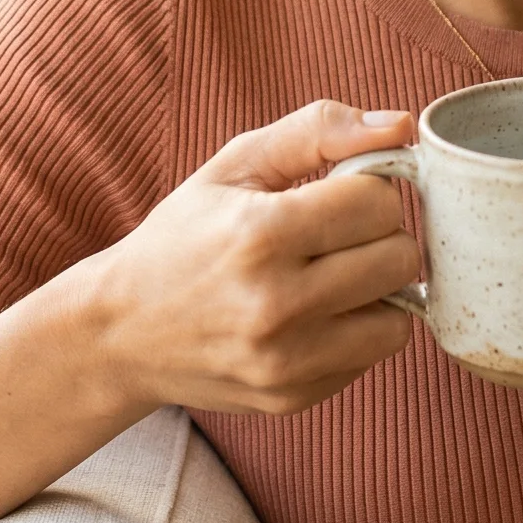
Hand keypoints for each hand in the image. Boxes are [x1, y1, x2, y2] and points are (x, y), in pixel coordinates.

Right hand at [88, 100, 420, 418]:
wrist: (120, 331)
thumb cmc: (184, 236)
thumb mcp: (236, 165)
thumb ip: (319, 131)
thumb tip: (402, 126)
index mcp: (261, 234)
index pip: (378, 202)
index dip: (365, 189)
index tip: (335, 194)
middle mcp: (276, 304)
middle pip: (399, 258)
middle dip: (377, 236)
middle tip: (335, 235)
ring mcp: (286, 361)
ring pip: (399, 315)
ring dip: (375, 289)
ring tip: (330, 274)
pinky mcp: (294, 397)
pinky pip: (372, 354)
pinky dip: (355, 329)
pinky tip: (313, 314)